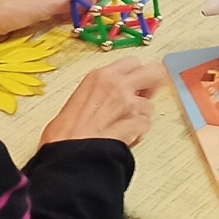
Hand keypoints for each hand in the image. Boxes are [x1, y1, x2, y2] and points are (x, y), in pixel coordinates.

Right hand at [41, 58, 165, 147]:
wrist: (68, 156)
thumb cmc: (64, 134)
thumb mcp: (76, 100)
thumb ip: (97, 93)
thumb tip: (103, 99)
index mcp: (100, 77)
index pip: (133, 63)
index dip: (136, 74)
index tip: (134, 82)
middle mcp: (118, 85)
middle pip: (153, 72)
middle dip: (152, 85)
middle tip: (144, 97)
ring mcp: (128, 105)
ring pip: (150, 105)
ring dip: (142, 115)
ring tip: (126, 125)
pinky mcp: (136, 124)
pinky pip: (146, 125)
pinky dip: (139, 132)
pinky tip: (127, 137)